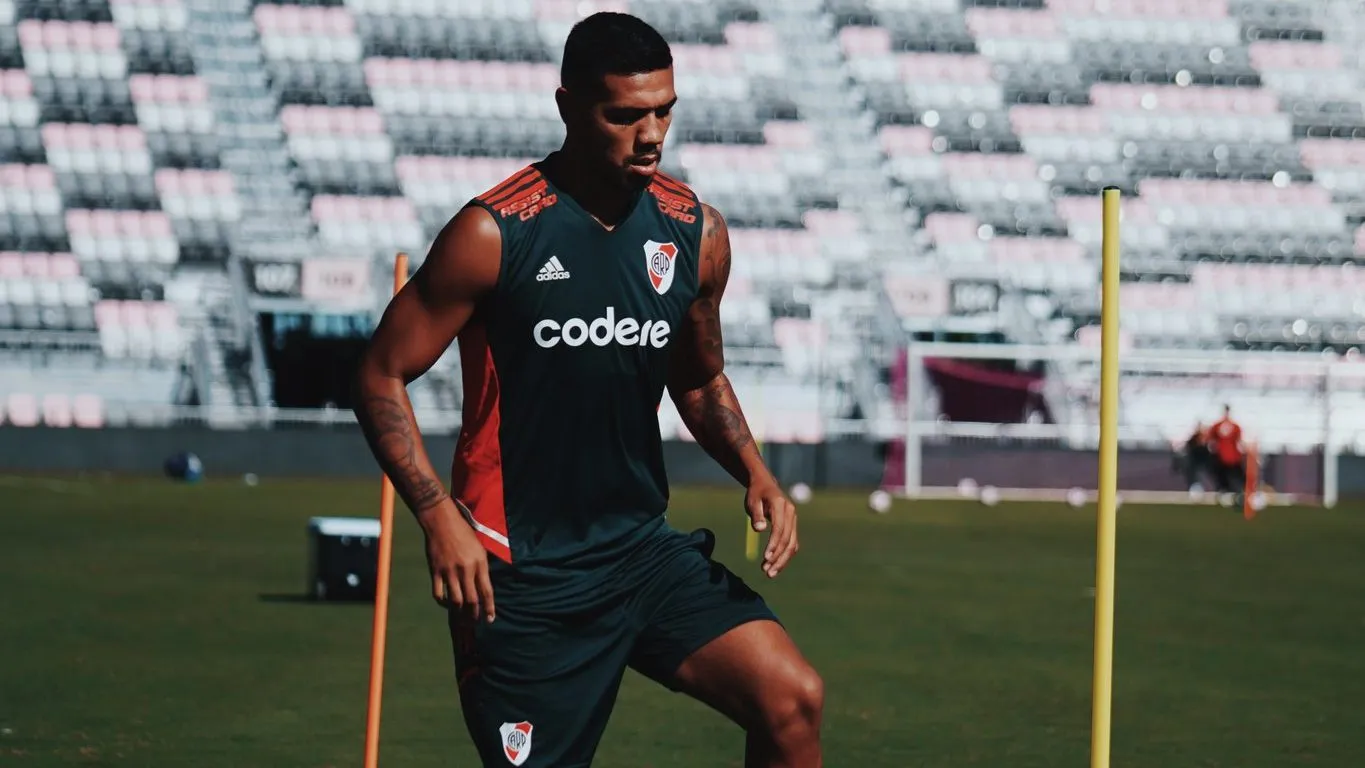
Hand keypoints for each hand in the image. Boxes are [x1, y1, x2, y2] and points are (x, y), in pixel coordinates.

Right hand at [416, 499, 495, 623]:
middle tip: (475, 622)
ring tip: (461, 618)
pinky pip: (439, 594)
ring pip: (456, 601)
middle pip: (472, 600)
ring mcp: (450, 571)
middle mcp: (466, 569)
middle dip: (474, 615)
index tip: (490, 619)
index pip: (487, 591)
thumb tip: (483, 588)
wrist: (441, 521)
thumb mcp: (479, 548)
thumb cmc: (463, 532)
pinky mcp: (436, 571)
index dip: (489, 608)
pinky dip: (442, 603)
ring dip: (459, 613)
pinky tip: (446, 603)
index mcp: (480, 563)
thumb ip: (482, 568)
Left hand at [745, 478, 797, 577]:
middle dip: (778, 557)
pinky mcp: (792, 526)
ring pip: (792, 544)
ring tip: (769, 573)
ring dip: (782, 560)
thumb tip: (759, 530)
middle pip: (788, 540)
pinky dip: (785, 556)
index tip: (766, 558)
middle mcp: (791, 513)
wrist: (765, 485)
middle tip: (767, 572)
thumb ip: (756, 515)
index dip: (773, 544)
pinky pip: (792, 544)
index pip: (779, 529)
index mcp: (781, 505)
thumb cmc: (756, 494)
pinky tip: (775, 566)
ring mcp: (793, 520)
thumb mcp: (752, 502)